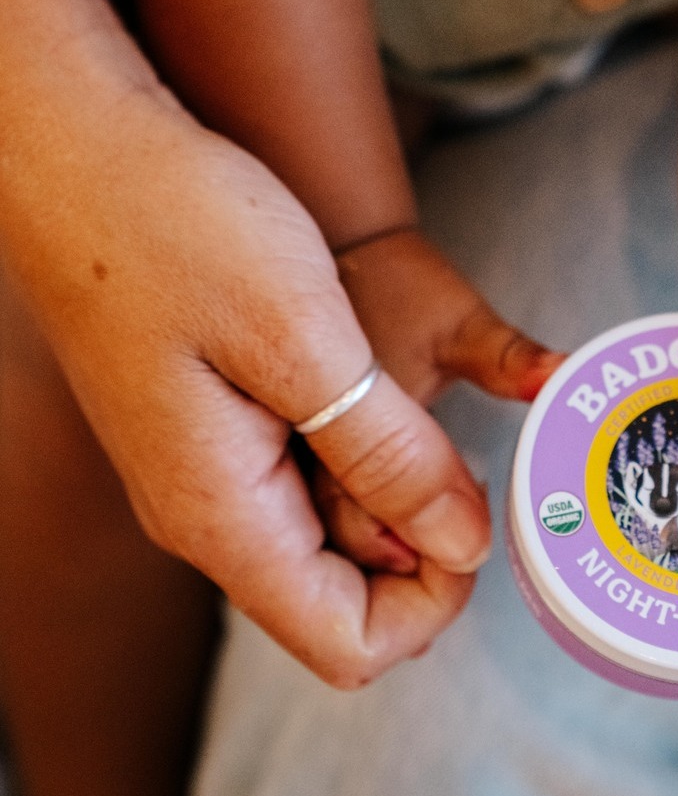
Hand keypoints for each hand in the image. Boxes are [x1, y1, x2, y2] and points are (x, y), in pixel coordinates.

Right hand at [0, 0, 548, 686]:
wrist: (83, 151)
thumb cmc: (180, 228)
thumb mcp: (307, 341)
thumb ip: (388, 456)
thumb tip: (460, 545)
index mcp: (224, 515)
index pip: (348, 644)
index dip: (434, 602)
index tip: (477, 519)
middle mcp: (208, 513)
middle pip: (339, 599)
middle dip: (420, 549)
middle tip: (461, 458)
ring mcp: (204, 470)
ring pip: (323, 538)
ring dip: (391, 497)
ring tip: (422, 419)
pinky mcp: (212, 425)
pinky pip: (299, 480)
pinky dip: (357, 455)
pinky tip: (375, 391)